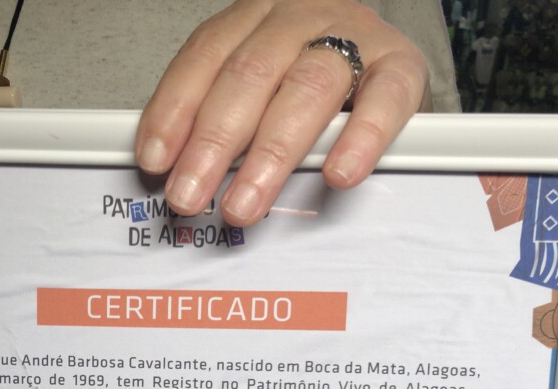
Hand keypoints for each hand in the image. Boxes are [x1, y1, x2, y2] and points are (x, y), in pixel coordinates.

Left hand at [136, 0, 430, 225]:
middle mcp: (300, 18)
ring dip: (269, 153)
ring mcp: (354, 36)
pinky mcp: (402, 65)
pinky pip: (384, 98)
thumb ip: (219, 118)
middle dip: (213, 142)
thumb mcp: (258, 89)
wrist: (387, 60)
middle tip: (190, 195)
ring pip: (307, 87)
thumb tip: (175, 174)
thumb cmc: (309, 83)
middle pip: (249, 74)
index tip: (155, 161)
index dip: (174, 109)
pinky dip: (360, 138)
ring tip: (245, 203)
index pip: (204, 57)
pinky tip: (337, 174)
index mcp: (253, 19)